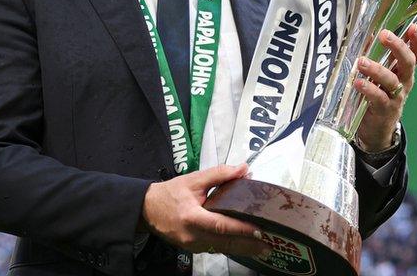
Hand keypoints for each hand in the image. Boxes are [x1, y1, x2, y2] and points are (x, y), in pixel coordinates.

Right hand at [140, 164, 269, 256]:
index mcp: (192, 217)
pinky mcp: (193, 249)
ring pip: (222, 249)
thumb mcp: (193, 180)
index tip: (259, 230)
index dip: (241, 229)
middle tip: (269, 245)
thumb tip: (244, 168)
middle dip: (248, 245)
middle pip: (225, 243)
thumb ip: (219, 174)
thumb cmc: (170, 193)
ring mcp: (193, 245)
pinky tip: (244, 245)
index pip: (221, 225)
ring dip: (242, 248)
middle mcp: (193, 235)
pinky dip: (230, 247)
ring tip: (262, 247)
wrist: (147, 210)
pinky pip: (215, 248)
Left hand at [353, 24, 416, 151]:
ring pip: (392, 80)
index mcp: (403, 71)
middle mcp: (404, 82)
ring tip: (362, 62)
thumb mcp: (377, 75)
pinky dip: (369, 89)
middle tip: (385, 35)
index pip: (416, 54)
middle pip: (408, 63)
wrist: (376, 129)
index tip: (413, 27)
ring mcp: (396, 97)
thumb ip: (373, 55)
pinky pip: (379, 98)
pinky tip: (358, 83)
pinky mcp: (385, 110)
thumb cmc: (376, 95)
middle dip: (398, 47)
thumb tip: (365, 33)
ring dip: (377, 69)